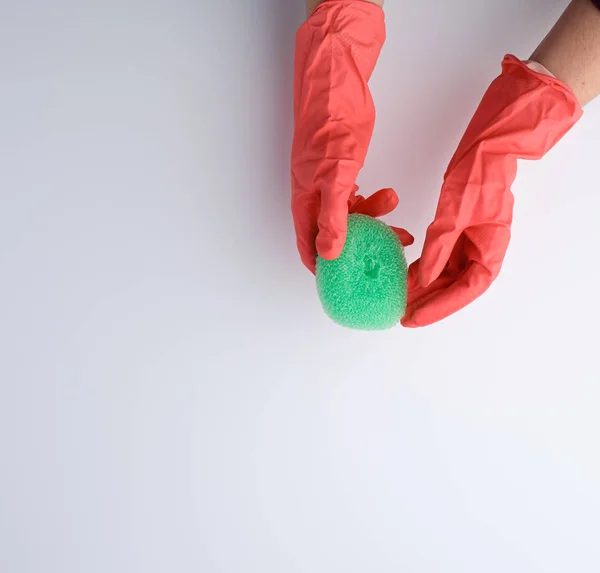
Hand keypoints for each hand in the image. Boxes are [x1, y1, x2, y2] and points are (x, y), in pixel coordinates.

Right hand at [291, 0, 410, 272]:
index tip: (346, 282)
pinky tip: (388, 198)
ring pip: (350, 216)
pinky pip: (357, 198)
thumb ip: (333, 217)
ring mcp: (328, 184)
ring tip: (396, 212)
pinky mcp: (343, 171)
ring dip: (374, 220)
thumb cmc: (328, 127)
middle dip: (360, 245)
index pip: (309, 247)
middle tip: (387, 249)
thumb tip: (330, 254)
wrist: (337, 86)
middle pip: (334, 234)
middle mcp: (314, 197)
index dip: (325, 268)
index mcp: (305, 203)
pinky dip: (375, 203)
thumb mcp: (335, 177)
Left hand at [402, 56, 581, 327]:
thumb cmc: (479, 176)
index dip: (438, 308)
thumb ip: (439, 248)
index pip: (464, 291)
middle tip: (402, 313)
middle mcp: (483, 252)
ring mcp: (473, 244)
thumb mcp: (454, 213)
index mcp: (490, 251)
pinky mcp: (461, 234)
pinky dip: (424, 268)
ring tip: (400, 298)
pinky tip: (405, 274)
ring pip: (447, 276)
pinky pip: (442, 259)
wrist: (489, 148)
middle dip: (428, 302)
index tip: (413, 317)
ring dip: (425, 288)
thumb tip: (423, 279)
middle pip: (454, 288)